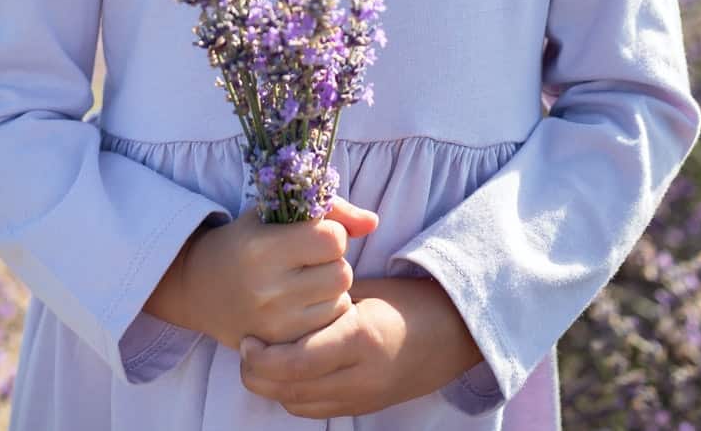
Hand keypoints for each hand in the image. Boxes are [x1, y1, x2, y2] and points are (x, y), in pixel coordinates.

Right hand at [165, 194, 378, 347]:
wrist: (198, 287)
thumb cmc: (244, 241)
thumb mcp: (275, 214)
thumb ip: (329, 211)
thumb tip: (373, 223)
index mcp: (263, 249)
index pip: (332, 239)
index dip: (330, 232)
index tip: (312, 234)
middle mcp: (268, 290)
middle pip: (341, 273)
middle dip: (333, 262)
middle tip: (310, 260)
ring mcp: (275, 323)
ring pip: (340, 301)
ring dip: (332, 288)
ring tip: (306, 281)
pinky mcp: (280, 345)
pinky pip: (329, 326)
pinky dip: (326, 312)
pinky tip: (305, 303)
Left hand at [237, 275, 485, 417]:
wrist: (456, 334)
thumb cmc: (412, 301)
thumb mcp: (369, 290)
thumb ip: (326, 299)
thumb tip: (282, 298)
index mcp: (361, 338)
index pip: (296, 361)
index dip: (261, 356)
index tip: (247, 338)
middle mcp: (361, 376)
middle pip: (290, 390)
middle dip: (257, 374)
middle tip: (244, 349)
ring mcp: (363, 397)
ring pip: (297, 405)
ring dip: (272, 386)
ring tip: (262, 358)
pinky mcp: (364, 407)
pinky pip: (314, 410)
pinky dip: (293, 394)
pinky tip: (288, 370)